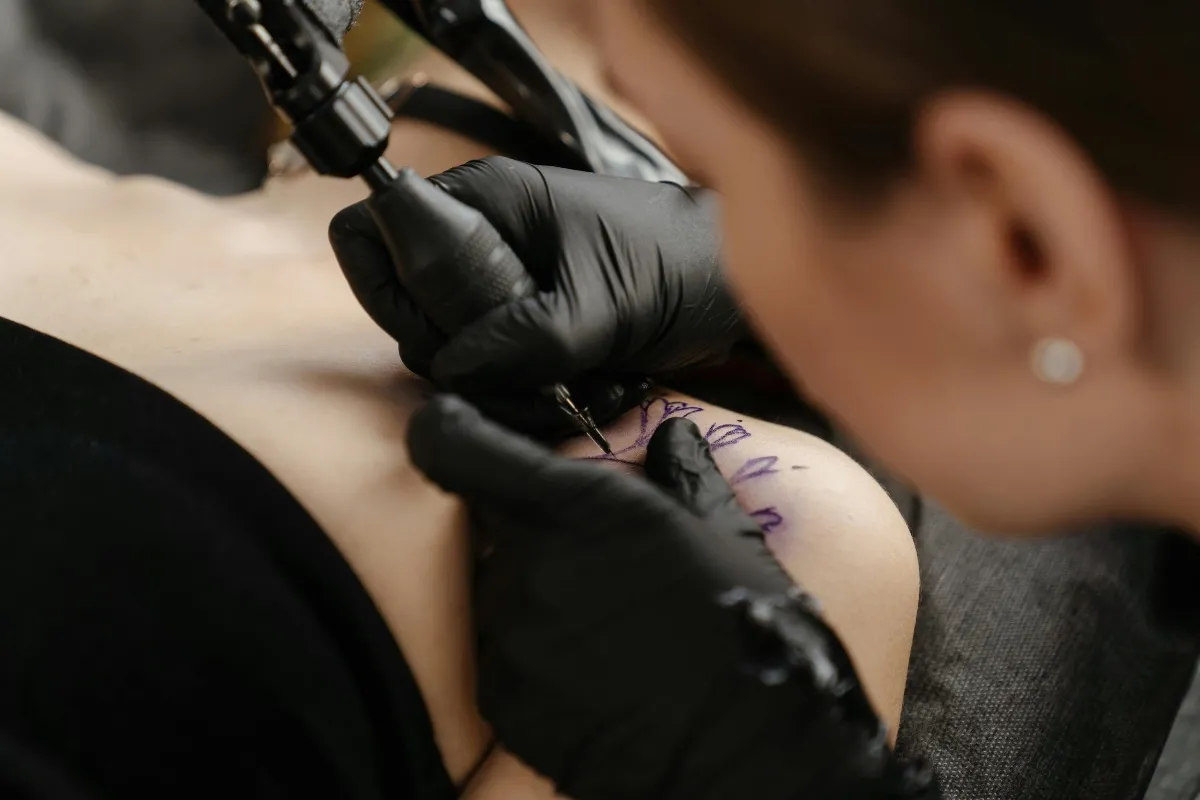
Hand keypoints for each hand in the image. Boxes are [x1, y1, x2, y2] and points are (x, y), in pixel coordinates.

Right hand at [331, 157, 744, 434]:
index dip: (387, 289)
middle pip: (407, 306)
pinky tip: (581, 389)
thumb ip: (523, 335)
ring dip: (498, 385)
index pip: (373, 232)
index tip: (438, 334)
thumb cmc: (678, 264)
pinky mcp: (523, 325)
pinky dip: (525, 393)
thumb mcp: (602, 303)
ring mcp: (500, 286)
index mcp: (485, 202)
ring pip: (450, 350)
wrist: (730, 286)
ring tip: (569, 386)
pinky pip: (491, 370)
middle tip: (515, 374)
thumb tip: (452, 369)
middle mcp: (480, 241)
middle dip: (452, 356)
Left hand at [408, 396, 937, 799]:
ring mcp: (509, 639)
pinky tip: (598, 673)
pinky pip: (504, 656)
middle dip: (531, 531)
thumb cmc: (749, 633)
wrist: (745, 758)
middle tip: (597, 561)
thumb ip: (683, 475)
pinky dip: (537, 656)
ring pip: (500, 591)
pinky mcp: (503, 701)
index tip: (462, 431)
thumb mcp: (729, 536)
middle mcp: (525, 566)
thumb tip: (670, 436)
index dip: (450, 431)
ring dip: (538, 595)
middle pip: (490, 526)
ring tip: (611, 628)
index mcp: (575, 508)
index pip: (452, 445)